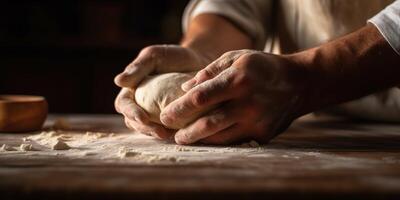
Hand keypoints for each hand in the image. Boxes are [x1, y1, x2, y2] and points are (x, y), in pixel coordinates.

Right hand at [114, 45, 211, 138]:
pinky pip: (169, 131)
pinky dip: (174, 134)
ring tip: (170, 135)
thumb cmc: (174, 57)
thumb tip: (118, 81)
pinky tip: (183, 134)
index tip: (142, 118)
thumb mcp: (154, 56)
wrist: (199, 62)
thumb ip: (137, 67)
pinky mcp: (171, 122)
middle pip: (134, 123)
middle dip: (146, 129)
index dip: (131, 113)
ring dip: (158, 134)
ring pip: (150, 130)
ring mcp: (154, 116)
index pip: (124, 105)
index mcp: (131, 91)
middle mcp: (140, 106)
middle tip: (160, 132)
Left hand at [160, 50, 311, 144]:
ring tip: (184, 138)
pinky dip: (218, 141)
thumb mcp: (236, 57)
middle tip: (171, 134)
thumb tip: (185, 88)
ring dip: (199, 140)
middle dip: (185, 132)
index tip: (165, 115)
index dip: (179, 109)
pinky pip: (235, 141)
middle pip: (208, 124)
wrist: (299, 83)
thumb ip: (209, 72)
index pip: (201, 98)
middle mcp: (248, 103)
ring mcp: (257, 121)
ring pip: (220, 137)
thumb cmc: (262, 67)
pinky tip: (206, 139)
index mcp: (238, 80)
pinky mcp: (263, 134)